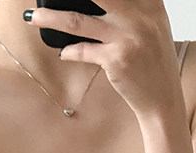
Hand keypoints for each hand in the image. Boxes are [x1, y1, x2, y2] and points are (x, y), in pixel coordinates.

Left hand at [24, 0, 183, 117]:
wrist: (162, 100)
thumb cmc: (154, 64)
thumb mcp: (152, 27)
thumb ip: (134, 7)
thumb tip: (97, 1)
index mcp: (150, 4)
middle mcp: (140, 16)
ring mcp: (127, 38)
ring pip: (78, 21)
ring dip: (50, 18)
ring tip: (32, 16)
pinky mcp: (116, 60)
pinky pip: (83, 50)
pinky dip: (69, 51)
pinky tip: (63, 52)